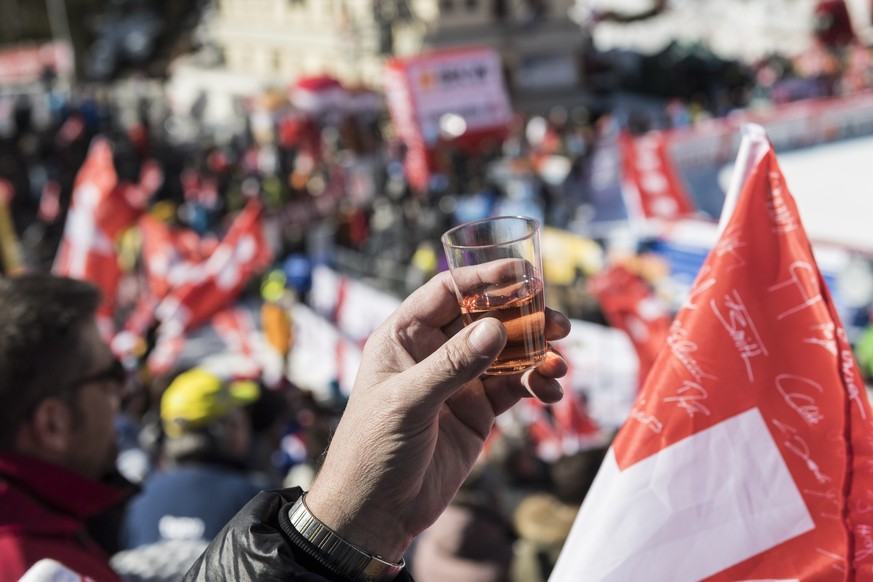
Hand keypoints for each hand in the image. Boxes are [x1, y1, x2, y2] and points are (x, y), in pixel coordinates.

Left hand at [305, 270, 569, 561]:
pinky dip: (536, 384)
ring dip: (537, 352)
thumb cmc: (373, 450)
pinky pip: (514, 386)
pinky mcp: (478, 411)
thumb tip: (495, 329)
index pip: (448, 291)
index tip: (523, 274)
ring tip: (561, 362)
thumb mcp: (407, 403)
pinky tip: (551, 391)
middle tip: (558, 323)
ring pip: (506, 352)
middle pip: (485, 318)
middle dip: (523, 317)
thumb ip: (452, 366)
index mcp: (404, 336)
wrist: (376, 513)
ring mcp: (458, 381)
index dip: (485, 279)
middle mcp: (433, 351)